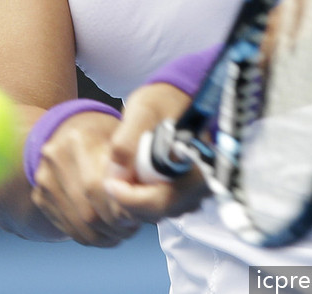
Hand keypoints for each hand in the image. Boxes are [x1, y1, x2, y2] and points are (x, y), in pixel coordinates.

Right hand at [30, 110, 139, 246]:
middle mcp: (56, 158)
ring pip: (79, 225)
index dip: (119, 208)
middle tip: (132, 229)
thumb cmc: (102, 133)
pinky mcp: (40, 196)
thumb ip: (130, 164)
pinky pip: (68, 228)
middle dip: (114, 227)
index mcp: (79, 139)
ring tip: (121, 233)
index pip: (97, 187)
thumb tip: (141, 197)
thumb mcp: (120, 136)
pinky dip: (89, 237)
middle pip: (88, 211)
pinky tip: (105, 233)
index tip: (137, 217)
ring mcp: (44, 179)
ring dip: (104, 237)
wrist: (68, 127)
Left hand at [105, 83, 209, 221]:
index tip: (109, 183)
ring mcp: (194, 191)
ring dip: (134, 202)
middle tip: (110, 180)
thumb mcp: (142, 111)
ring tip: (121, 176)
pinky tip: (132, 179)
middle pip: (159, 210)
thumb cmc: (162, 101)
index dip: (130, 198)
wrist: (175, 99)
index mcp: (197, 162)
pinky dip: (141, 199)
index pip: (161, 199)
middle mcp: (201, 183)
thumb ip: (127, 140)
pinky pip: (160, 208)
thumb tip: (116, 174)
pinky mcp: (186, 193)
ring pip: (158, 212)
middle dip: (129, 201)